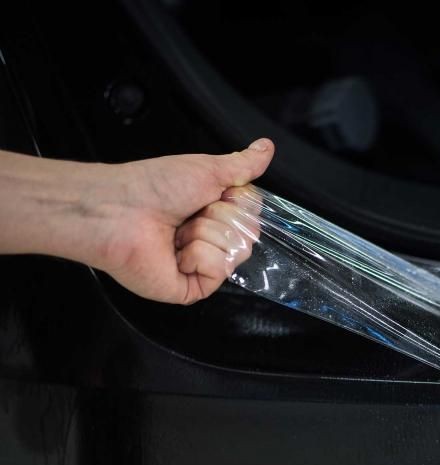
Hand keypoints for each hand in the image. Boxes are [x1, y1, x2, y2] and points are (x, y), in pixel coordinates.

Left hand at [96, 139, 273, 303]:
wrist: (119, 210)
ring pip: (236, 252)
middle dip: (223, 216)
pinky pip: (219, 271)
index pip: (252, 212)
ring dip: (208, 233)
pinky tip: (176, 250)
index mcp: (214, 212)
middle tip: (192, 212)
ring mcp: (201, 266)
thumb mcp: (208, 168)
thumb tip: (267, 147)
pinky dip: (199, 254)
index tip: (216, 193)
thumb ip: (243, 164)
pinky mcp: (191, 287)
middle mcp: (210, 239)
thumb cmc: (154, 186)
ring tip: (179, 231)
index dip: (238, 200)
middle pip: (249, 233)